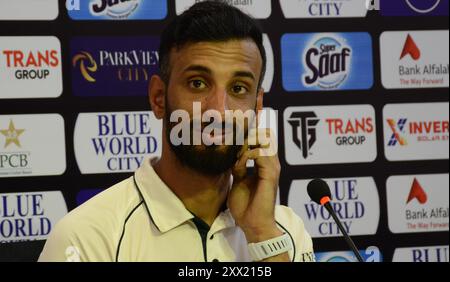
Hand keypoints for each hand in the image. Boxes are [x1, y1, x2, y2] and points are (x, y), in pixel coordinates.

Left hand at [227, 128, 281, 242]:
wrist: (252, 224)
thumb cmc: (246, 206)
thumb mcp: (238, 181)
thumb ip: (239, 167)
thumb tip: (234, 156)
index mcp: (265, 165)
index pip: (262, 139)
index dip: (248, 134)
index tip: (233, 138)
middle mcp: (271, 164)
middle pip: (266, 134)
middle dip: (249, 135)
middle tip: (235, 144)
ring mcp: (272, 168)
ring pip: (265, 140)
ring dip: (247, 143)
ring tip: (237, 154)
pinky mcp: (270, 174)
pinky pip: (261, 153)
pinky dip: (248, 154)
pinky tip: (239, 163)